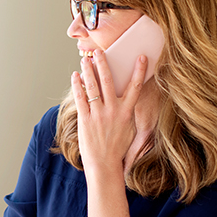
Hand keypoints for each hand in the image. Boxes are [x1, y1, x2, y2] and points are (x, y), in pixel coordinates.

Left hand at [70, 51, 147, 174]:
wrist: (105, 164)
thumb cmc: (117, 148)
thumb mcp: (129, 129)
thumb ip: (127, 113)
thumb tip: (127, 99)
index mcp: (127, 112)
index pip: (135, 87)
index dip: (139, 71)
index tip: (141, 57)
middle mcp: (113, 111)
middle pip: (108, 81)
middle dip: (103, 63)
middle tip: (99, 51)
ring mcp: (99, 114)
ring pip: (92, 86)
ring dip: (88, 70)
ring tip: (85, 60)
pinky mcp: (85, 119)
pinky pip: (80, 98)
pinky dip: (77, 85)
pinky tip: (75, 76)